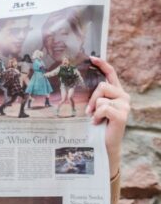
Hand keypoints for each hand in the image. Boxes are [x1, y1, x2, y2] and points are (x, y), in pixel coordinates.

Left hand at [85, 56, 129, 178]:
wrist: (104, 145)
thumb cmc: (98, 127)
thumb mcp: (96, 108)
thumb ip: (95, 97)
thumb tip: (79, 84)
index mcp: (117, 92)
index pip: (111, 73)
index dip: (102, 64)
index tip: (92, 58)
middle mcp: (123, 96)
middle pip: (102, 86)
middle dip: (92, 98)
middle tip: (88, 112)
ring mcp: (124, 105)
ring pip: (102, 98)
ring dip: (94, 110)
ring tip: (95, 120)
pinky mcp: (122, 114)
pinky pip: (103, 108)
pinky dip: (97, 116)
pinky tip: (97, 123)